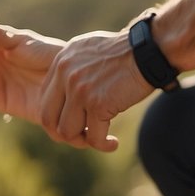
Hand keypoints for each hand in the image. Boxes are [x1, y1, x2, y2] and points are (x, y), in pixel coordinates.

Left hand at [39, 28, 153, 152]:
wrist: (150, 50)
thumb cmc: (126, 53)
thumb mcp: (89, 52)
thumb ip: (73, 70)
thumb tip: (66, 95)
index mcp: (60, 62)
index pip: (44, 100)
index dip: (56, 118)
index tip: (74, 123)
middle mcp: (65, 75)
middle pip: (49, 119)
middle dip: (64, 134)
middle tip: (82, 137)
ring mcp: (80, 90)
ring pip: (68, 132)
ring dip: (84, 140)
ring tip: (100, 138)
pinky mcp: (98, 104)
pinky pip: (93, 137)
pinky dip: (103, 145)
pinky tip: (113, 143)